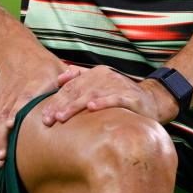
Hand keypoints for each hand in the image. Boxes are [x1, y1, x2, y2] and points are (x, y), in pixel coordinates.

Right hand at [0, 57, 80, 168]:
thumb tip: (89, 92)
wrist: (15, 50)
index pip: (23, 98)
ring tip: (0, 160)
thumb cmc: (42, 63)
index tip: (12, 125)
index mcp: (34, 85)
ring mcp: (5, 99)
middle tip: (5, 156)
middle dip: (4, 135)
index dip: (17, 111)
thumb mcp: (59, 67)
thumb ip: (71, 82)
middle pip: (8, 115)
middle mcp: (16, 93)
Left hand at [40, 65, 178, 126]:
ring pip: (92, 95)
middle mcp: (105, 77)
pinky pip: (114, 99)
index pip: (71, 86)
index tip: (42, 114)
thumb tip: (60, 77)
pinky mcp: (130, 96)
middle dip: (60, 105)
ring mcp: (117, 85)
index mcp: (95, 73)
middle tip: (47, 119)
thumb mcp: (100, 84)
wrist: (150, 100)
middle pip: (77, 90)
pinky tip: (92, 108)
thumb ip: (81, 78)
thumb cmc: (120, 95)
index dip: (55, 99)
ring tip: (61, 116)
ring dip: (75, 106)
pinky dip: (103, 102)